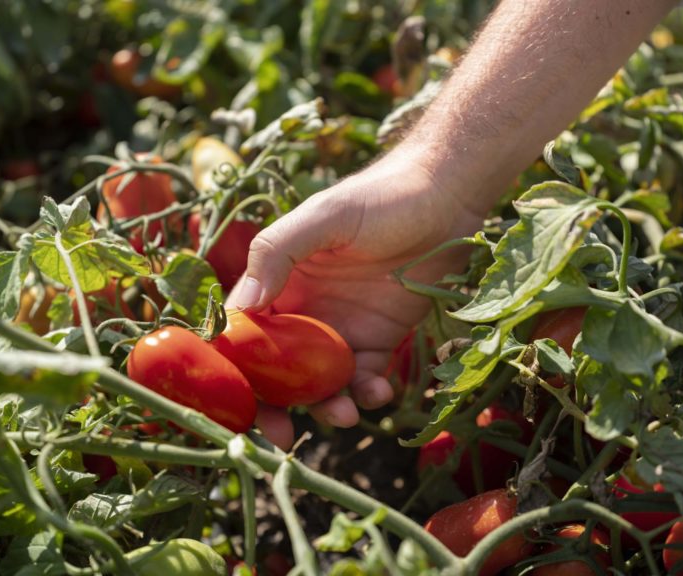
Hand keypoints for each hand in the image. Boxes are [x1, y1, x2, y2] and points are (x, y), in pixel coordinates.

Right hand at [227, 149, 484, 449]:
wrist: (447, 198)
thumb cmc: (381, 197)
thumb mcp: (325, 216)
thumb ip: (278, 252)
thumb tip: (243, 308)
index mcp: (278, 281)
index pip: (244, 332)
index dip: (236, 370)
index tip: (238, 406)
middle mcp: (304, 310)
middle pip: (276, 369)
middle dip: (275, 407)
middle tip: (282, 440)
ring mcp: (341, 328)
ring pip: (320, 383)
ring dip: (327, 406)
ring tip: (347, 415)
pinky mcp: (379, 339)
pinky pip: (365, 378)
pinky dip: (368, 393)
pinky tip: (380, 392)